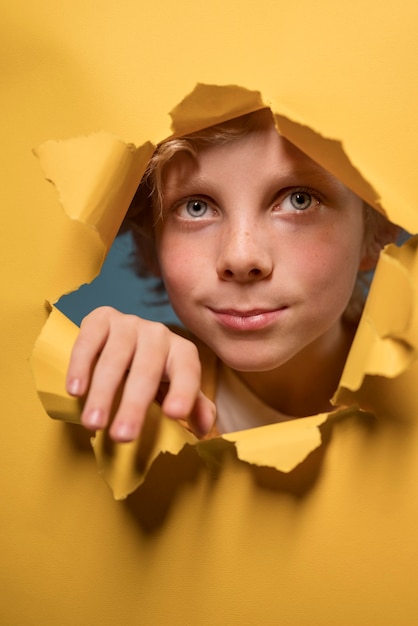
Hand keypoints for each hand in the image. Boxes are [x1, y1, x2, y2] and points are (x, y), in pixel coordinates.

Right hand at [66, 307, 215, 441]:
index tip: (174, 415)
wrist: (123, 339)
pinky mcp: (101, 318)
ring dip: (103, 391)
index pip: (187, 370)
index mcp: (181, 352)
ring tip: (94, 423)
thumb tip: (203, 428)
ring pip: (115, 356)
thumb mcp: (176, 388)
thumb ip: (194, 406)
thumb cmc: (154, 372)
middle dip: (134, 404)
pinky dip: (80, 365)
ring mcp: (128, 323)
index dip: (183, 391)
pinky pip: (89, 339)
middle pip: (147, 369)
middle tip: (122, 437)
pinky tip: (75, 390)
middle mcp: (157, 334)